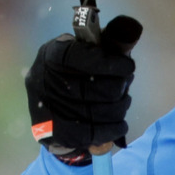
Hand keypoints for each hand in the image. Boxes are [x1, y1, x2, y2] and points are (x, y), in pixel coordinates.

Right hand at [25, 15, 141, 160]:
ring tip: (123, 101)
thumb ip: (100, 46)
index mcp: (52, 55)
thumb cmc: (70, 70)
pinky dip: (114, 128)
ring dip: (120, 106)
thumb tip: (127, 40)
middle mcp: (46, 82)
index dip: (110, 64)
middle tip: (125, 84)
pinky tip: (119, 122)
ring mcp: (50, 110)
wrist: (46, 105)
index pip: (82, 58)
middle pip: (97, 89)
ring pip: (101, 112)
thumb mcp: (78, 49)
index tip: (128, 66)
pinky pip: (95, 133)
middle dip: (119, 87)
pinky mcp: (58, 133)